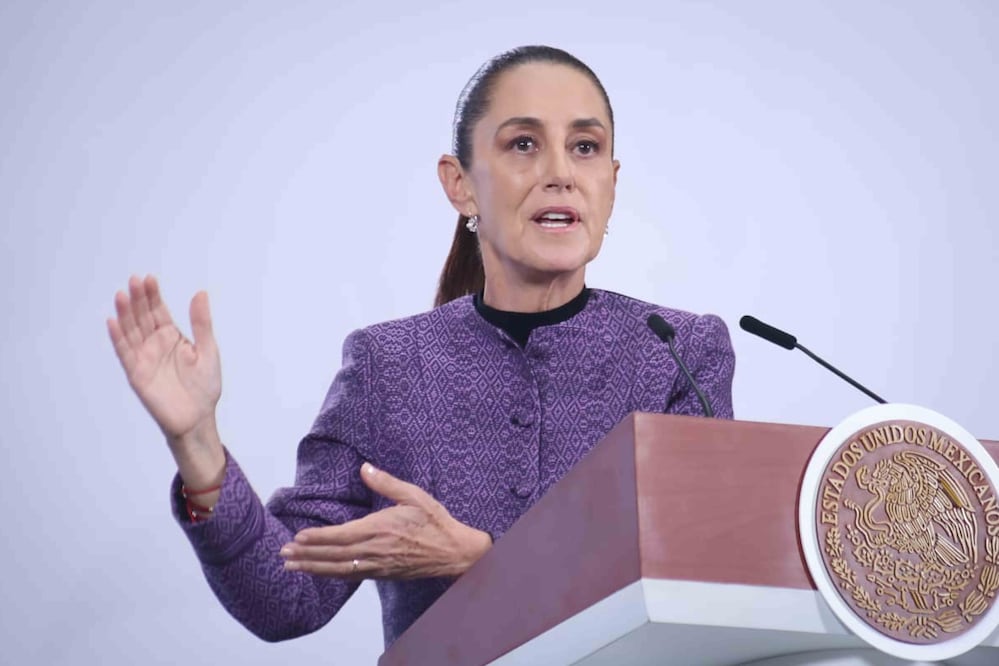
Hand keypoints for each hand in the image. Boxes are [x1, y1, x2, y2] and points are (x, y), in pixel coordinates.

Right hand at [107, 275, 224, 484]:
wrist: (198, 417)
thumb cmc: (204, 386)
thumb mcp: (208, 349)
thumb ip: (201, 323)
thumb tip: (201, 293)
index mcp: (172, 336)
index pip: (159, 311)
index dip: (153, 295)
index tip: (149, 278)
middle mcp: (155, 344)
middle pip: (143, 317)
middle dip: (138, 299)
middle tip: (134, 280)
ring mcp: (144, 358)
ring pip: (131, 331)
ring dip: (125, 314)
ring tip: (121, 295)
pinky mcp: (136, 373)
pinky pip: (125, 353)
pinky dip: (118, 338)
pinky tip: (113, 321)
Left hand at [280, 463, 491, 579]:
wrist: (453, 552)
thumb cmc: (435, 521)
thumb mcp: (414, 495)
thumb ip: (386, 482)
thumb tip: (365, 467)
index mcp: (382, 529)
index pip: (342, 536)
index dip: (319, 537)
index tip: (299, 536)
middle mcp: (376, 550)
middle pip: (334, 555)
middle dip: (307, 554)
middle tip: (283, 553)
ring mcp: (377, 565)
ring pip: (339, 569)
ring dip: (313, 567)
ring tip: (291, 565)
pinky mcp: (381, 573)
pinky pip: (351, 575)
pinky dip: (330, 574)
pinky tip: (318, 571)